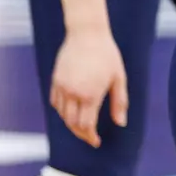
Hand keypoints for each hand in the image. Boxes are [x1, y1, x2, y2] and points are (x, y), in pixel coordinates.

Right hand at [49, 0, 127, 147]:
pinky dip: (62, 111)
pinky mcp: (55, 80)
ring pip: (62, 115)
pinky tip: (71, 112)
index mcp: (91, 95)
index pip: (86, 125)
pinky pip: (55, 103)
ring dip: (71, 124)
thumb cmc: (107, 54)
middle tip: (90, 137)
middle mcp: (73, 93)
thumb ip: (120, 102)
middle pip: (72, 124)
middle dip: (81, 134)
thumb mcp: (119, 78)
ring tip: (82, 126)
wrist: (87, 34)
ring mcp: (62, 87)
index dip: (90, 137)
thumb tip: (121, 123)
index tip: (96, 142)